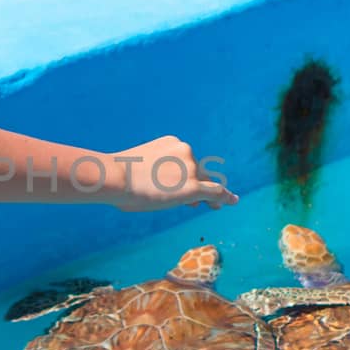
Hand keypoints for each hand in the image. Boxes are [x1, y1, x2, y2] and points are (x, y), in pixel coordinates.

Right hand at [108, 135, 237, 212]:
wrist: (116, 177)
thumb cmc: (118, 176)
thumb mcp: (139, 166)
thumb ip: (153, 174)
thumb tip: (160, 190)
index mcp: (172, 143)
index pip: (187, 160)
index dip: (189, 174)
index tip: (186, 183)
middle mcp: (186, 152)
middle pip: (199, 172)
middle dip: (200, 185)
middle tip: (200, 201)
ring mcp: (190, 169)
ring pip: (204, 184)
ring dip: (206, 196)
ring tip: (212, 207)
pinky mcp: (193, 187)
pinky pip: (215, 192)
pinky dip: (225, 197)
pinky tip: (232, 201)